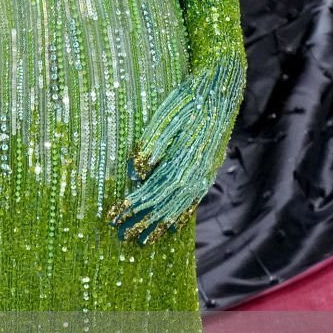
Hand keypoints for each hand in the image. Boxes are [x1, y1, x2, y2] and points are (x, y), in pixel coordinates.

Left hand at [106, 68, 242, 244]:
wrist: (219, 91)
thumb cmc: (187, 101)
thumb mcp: (165, 119)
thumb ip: (150, 148)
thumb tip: (134, 174)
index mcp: (179, 160)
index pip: (148, 191)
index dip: (130, 206)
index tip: (112, 216)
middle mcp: (192, 173)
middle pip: (162, 205)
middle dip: (140, 222)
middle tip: (121, 236)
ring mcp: (202, 174)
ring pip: (178, 208)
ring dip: (159, 225)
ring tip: (144, 241)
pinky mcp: (208, 171)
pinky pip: (193, 201)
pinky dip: (181, 217)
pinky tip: (172, 227)